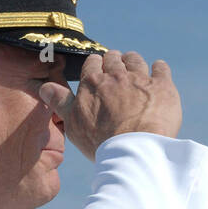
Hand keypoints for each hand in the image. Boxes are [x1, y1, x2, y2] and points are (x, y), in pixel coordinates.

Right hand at [39, 50, 182, 160]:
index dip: (96, 66)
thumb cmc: (101, 141)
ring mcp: (140, 79)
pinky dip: (159, 68)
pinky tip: (158, 72)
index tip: (99, 71)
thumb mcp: (73, 123)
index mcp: (93, 82)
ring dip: (134, 62)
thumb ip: (59, 102)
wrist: (135, 150)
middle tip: (118, 70)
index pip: (93, 63)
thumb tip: (44, 87)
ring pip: (136, 60)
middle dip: (115, 62)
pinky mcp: (163, 87)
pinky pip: (161, 68)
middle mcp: (116, 75)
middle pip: (114, 58)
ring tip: (136, 69)